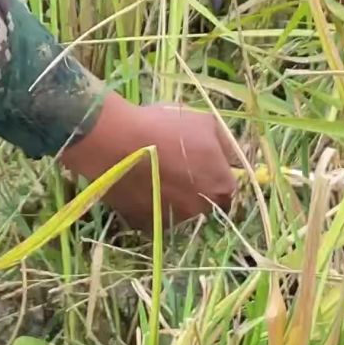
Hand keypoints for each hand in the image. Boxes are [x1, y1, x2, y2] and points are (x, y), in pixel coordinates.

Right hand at [60, 93, 242, 230]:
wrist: (115, 142)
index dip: (213, 169)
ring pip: (178, 207)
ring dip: (172, 194)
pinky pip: (152, 213)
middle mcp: (201, 209)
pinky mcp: (145, 223)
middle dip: (194, 184)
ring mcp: (172, 219)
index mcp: (221, 185)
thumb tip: (228, 155)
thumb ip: (223, 143)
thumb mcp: (203, 121)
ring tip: (153, 170)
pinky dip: (149, 201)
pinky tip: (138, 180)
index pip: (226, 183)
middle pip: (204, 199)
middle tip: (175, 164)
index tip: (198, 158)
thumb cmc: (164, 127)